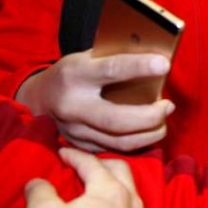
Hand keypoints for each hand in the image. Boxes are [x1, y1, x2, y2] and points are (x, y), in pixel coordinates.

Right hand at [16, 50, 173, 151]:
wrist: (39, 96)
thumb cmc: (75, 72)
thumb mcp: (89, 57)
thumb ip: (116, 59)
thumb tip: (156, 60)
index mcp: (76, 74)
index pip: (112, 70)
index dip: (139, 67)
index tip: (164, 64)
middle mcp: (73, 105)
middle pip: (116, 119)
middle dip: (150, 116)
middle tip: (169, 106)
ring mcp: (74, 129)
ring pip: (118, 141)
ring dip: (149, 133)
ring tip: (164, 120)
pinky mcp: (79, 145)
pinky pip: (113, 149)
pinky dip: (137, 142)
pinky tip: (149, 132)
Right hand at [25, 147, 143, 207]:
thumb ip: (40, 192)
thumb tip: (37, 182)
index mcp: (111, 190)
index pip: (93, 163)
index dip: (75, 155)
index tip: (62, 151)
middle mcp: (132, 200)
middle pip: (120, 170)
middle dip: (101, 162)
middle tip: (84, 163)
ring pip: (130, 189)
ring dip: (113, 181)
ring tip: (96, 184)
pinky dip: (118, 199)